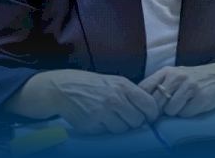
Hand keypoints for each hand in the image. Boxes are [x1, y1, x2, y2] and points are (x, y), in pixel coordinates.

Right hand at [11, 69, 159, 134]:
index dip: (151, 114)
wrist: (63, 88)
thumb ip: (132, 94)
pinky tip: (98, 120)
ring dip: (119, 126)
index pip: (149, 105)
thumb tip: (149, 111)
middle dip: (134, 122)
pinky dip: (105, 129)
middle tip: (126, 117)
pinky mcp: (92, 125)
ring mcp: (103, 113)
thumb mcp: (115, 82)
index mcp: (124, 86)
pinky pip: (107, 133)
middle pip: (137, 121)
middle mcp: (115, 100)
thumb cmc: (93, 85)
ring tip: (110, 117)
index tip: (148, 116)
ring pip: (123, 129)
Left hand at [138, 63, 214, 117]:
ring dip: (175, 112)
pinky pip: (185, 114)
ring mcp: (189, 87)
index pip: (144, 88)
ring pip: (170, 110)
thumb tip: (140, 103)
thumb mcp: (174, 75)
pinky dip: (188, 113)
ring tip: (184, 104)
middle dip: (160, 110)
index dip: (143, 102)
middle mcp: (177, 77)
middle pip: (156, 103)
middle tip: (168, 108)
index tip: (147, 108)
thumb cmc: (192, 78)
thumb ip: (158, 84)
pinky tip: (194, 105)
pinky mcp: (200, 97)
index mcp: (167, 71)